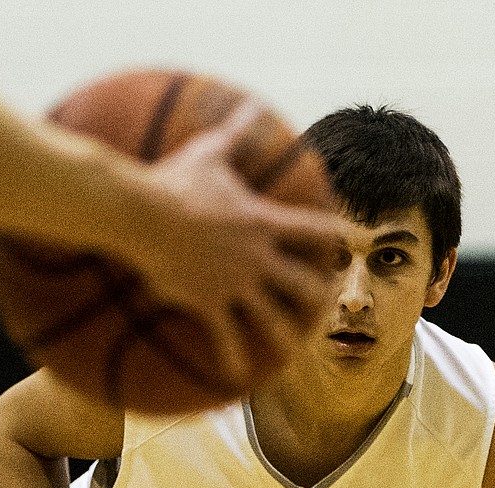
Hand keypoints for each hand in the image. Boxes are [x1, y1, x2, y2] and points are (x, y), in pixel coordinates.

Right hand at [133, 100, 339, 388]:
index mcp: (263, 223)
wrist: (142, 214)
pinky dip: (233, 357)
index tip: (352, 242)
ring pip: (272, 320)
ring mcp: (234, 285)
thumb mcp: (209, 151)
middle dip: (321, 294)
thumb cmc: (173, 180)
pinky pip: (225, 338)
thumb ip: (237, 134)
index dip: (337, 236)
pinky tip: (238, 376)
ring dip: (287, 337)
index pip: (314, 230)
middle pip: (304, 284)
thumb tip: (251, 104)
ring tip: (297, 351)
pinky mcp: (207, 304)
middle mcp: (257, 258)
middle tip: (329, 302)